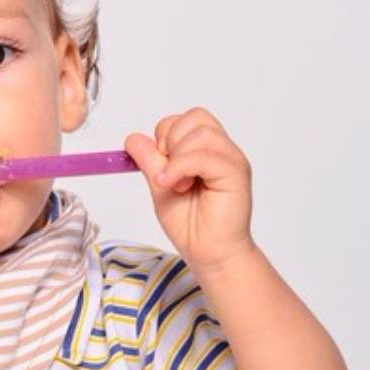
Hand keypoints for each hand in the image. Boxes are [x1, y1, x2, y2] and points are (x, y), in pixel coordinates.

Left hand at [124, 107, 254, 273]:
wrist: (209, 253)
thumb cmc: (190, 223)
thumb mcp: (159, 185)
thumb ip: (149, 161)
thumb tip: (133, 138)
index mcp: (206, 150)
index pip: (186, 119)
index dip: (165, 134)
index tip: (160, 164)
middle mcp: (222, 151)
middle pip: (195, 116)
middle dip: (170, 139)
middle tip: (166, 171)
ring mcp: (231, 161)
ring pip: (201, 132)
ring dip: (177, 156)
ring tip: (176, 183)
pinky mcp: (235, 175)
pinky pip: (205, 156)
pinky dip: (180, 168)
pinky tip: (174, 186)